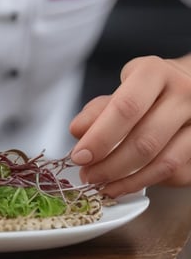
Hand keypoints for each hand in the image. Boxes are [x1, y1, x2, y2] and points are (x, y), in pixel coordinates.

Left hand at [69, 54, 190, 196]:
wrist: (187, 89)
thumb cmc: (148, 91)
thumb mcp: (119, 90)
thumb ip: (97, 111)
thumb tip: (78, 132)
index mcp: (154, 73)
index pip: (125, 109)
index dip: (100, 137)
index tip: (79, 156)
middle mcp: (184, 93)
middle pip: (145, 140)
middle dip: (111, 165)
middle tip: (89, 175)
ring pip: (164, 162)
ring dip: (129, 180)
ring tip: (104, 185)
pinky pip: (177, 173)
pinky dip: (148, 181)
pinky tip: (127, 183)